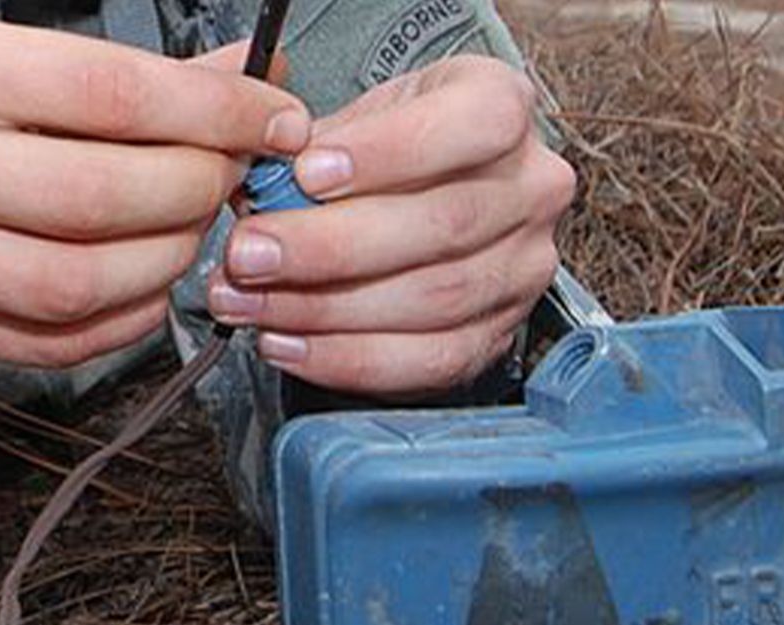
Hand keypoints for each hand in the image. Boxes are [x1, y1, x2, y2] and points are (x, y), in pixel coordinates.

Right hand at [0, 6, 308, 367]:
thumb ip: (104, 71)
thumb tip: (241, 77)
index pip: (109, 92)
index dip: (215, 110)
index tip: (276, 116)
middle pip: (105, 196)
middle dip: (199, 188)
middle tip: (230, 174)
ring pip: (85, 281)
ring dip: (171, 259)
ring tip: (191, 224)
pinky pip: (58, 342)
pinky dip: (129, 318)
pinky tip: (150, 282)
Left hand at [207, 55, 575, 396]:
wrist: (429, 193)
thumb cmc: (392, 147)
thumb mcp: (360, 115)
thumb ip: (316, 146)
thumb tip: (259, 196)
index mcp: (504, 106)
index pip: (474, 125)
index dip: (389, 154)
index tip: (307, 173)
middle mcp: (532, 188)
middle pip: (443, 226)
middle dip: (331, 246)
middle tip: (251, 253)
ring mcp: (523, 267)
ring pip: (433, 300)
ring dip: (326, 309)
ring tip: (253, 301)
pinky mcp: (500, 333)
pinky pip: (428, 360)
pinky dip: (348, 359)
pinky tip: (290, 342)